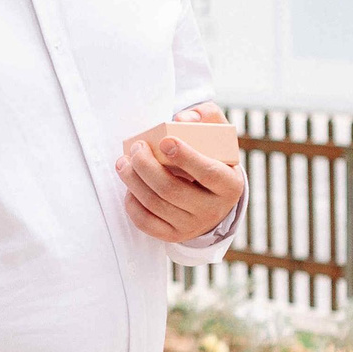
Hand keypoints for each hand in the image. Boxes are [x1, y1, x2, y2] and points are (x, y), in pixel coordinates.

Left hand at [118, 102, 245, 243]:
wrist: (214, 199)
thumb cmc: (213, 159)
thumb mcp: (219, 135)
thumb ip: (206, 116)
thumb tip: (182, 118)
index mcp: (229, 184)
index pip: (208, 173)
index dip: (186, 157)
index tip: (164, 141)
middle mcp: (213, 210)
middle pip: (172, 190)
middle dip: (146, 166)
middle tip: (136, 148)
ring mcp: (192, 225)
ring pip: (155, 204)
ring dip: (132, 181)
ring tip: (123, 162)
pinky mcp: (174, 235)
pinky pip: (146, 223)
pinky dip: (132, 203)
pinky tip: (129, 186)